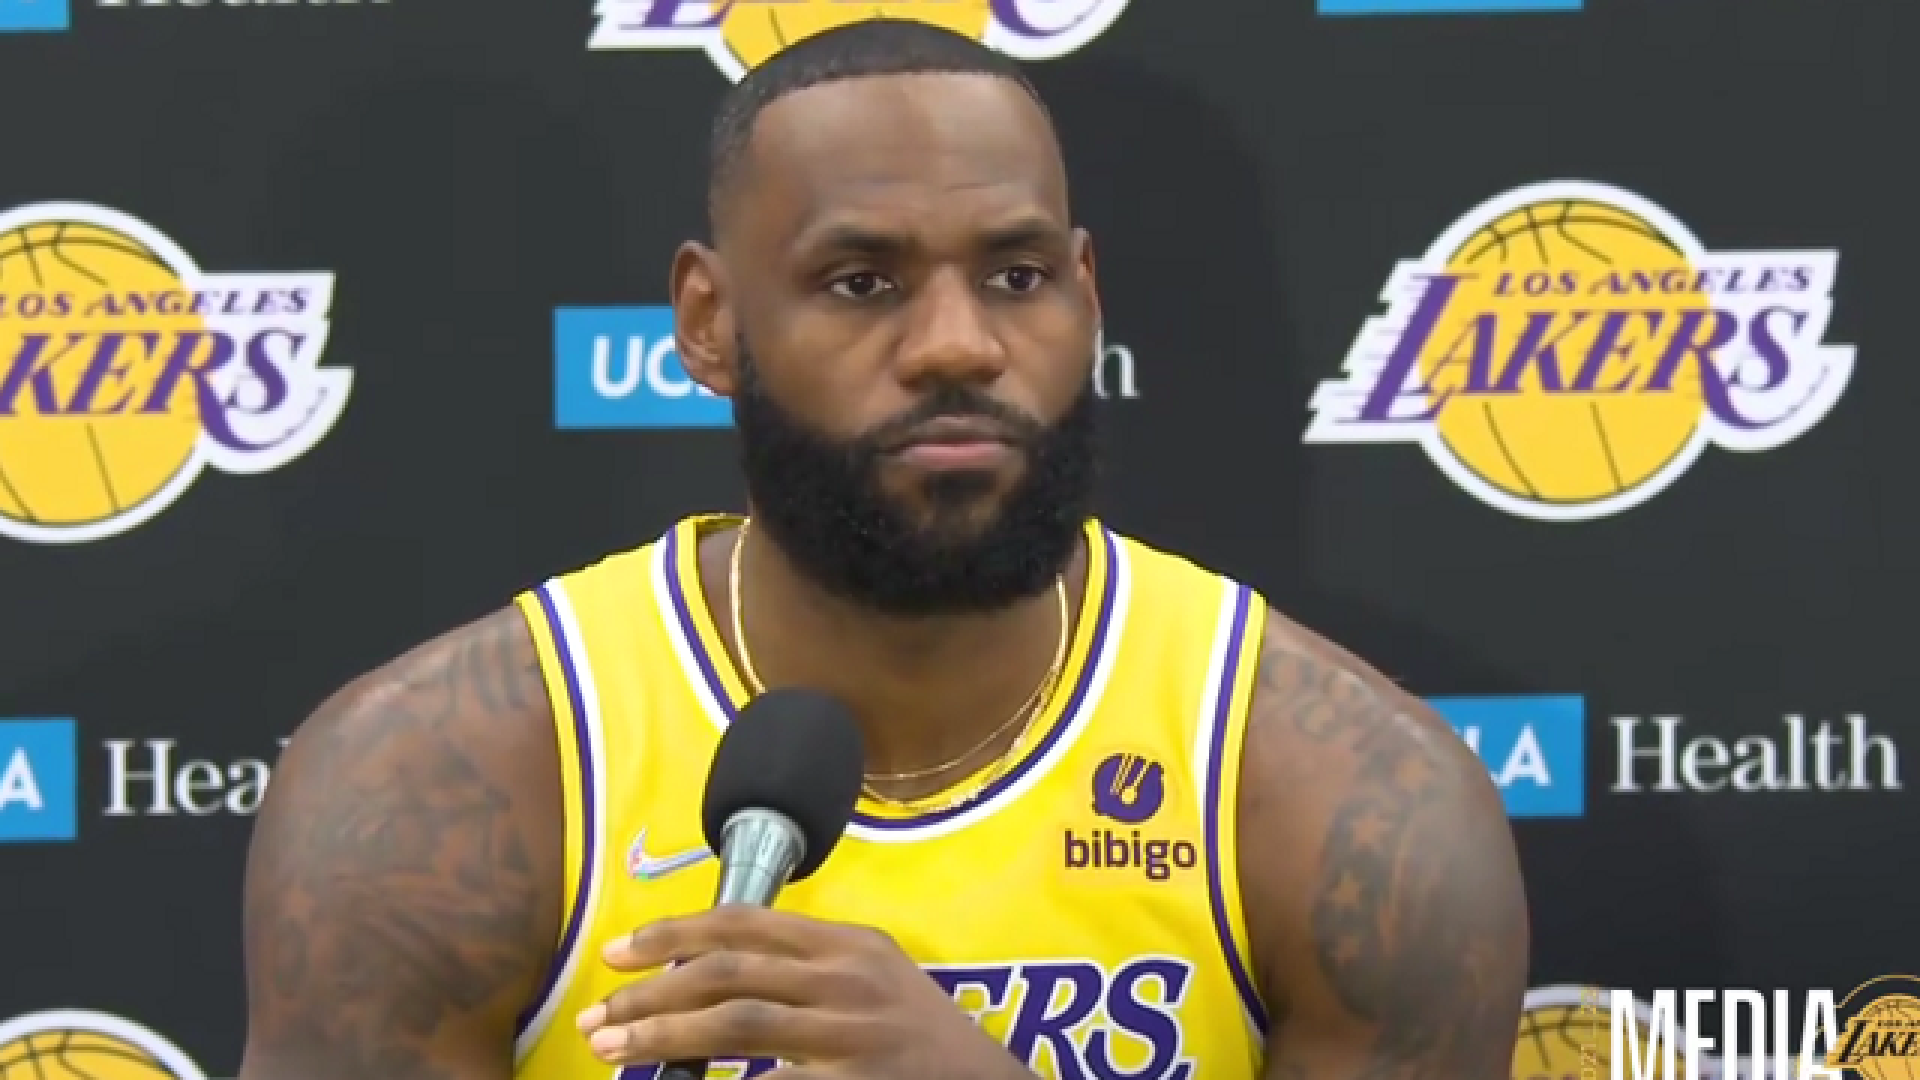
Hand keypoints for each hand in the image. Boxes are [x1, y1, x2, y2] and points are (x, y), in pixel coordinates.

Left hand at [577, 905, 1032, 1078]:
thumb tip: (711, 974)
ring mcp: (852, 1032)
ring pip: (735, 1022)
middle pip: (726, 969)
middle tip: (600, 1015)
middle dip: (650, 990)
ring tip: (613, 1050)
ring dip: (662, 1036)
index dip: (672, 933)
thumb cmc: (925, 1043)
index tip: (618, 951)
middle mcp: (848, 977)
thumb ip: (810, 968)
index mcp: (849, 943)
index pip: (744, 920)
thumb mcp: (877, 980)